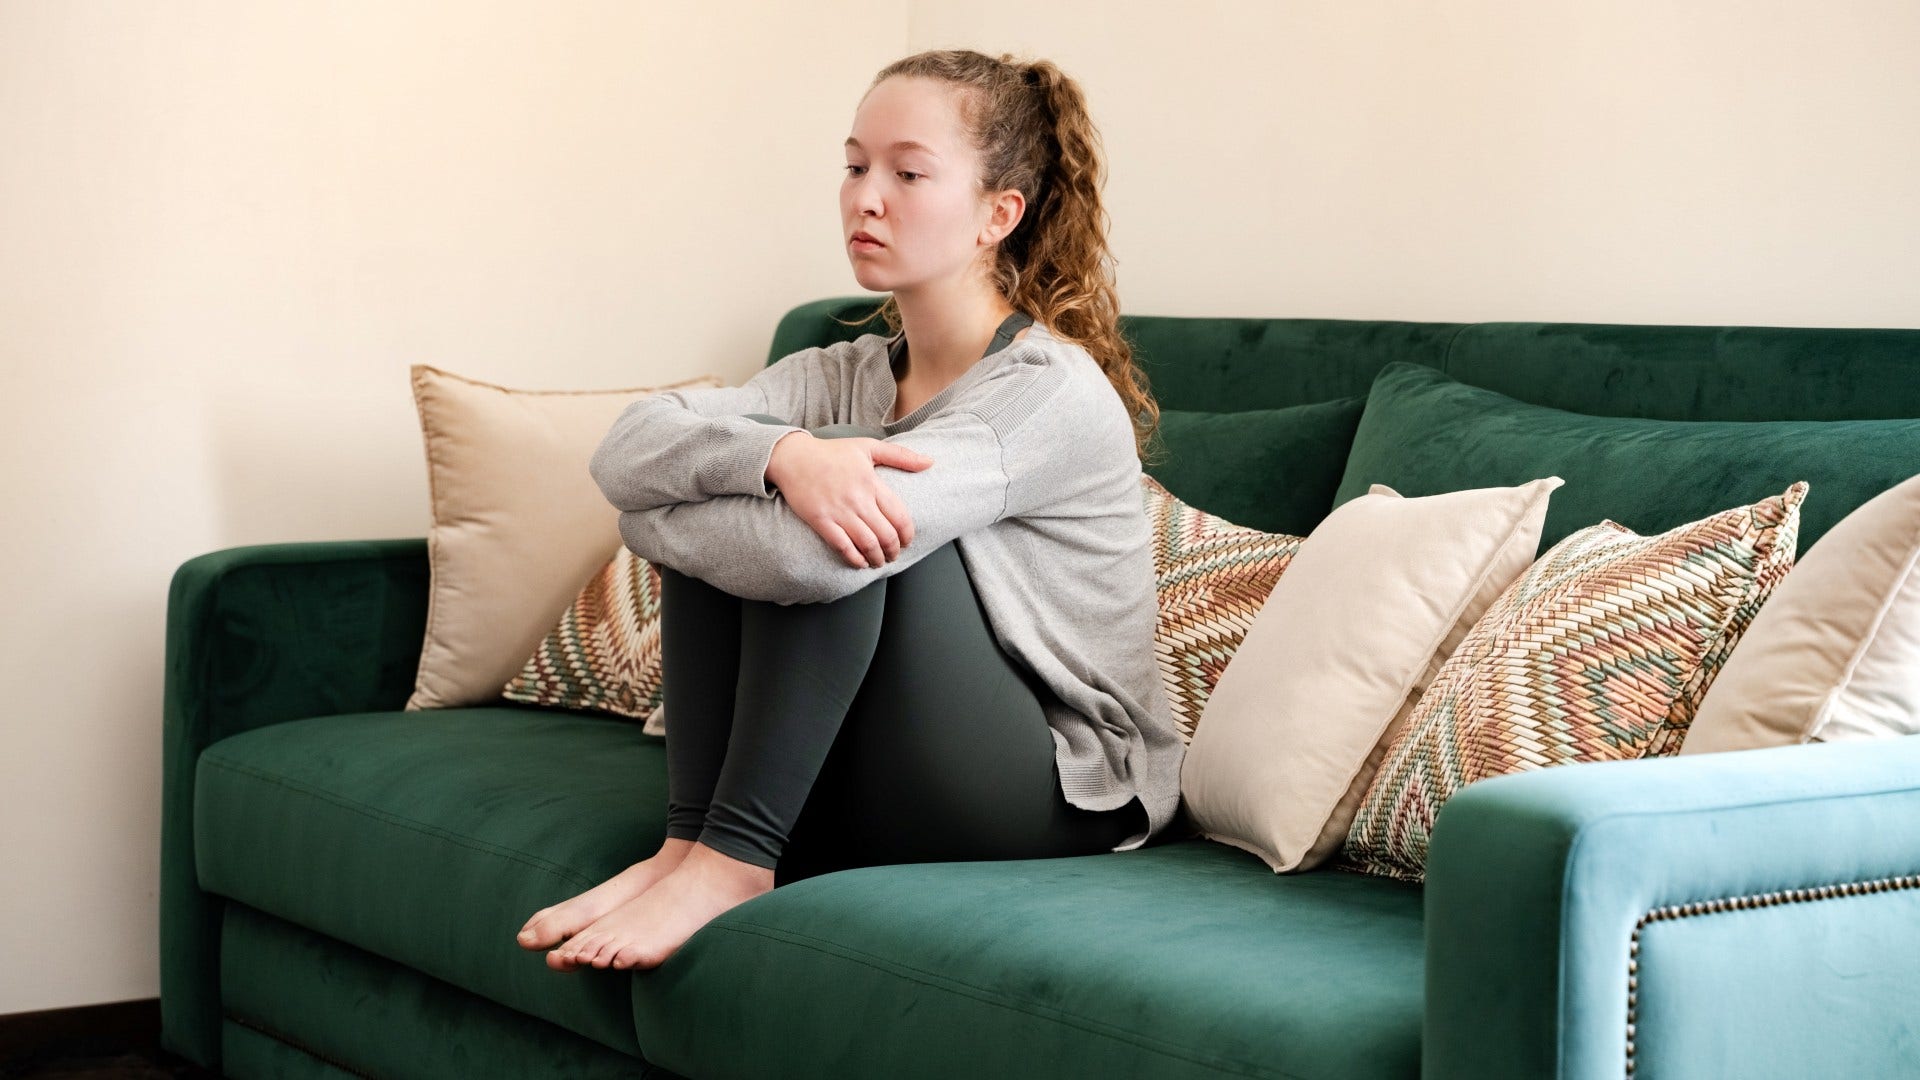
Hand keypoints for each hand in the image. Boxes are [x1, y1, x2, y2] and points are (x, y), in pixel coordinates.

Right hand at [766, 431, 933, 567]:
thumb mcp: (868, 447)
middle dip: (895, 550)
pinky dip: (855, 559)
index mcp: (872, 482)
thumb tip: (930, 462)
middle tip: (895, 555)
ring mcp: (838, 511)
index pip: (900, 516)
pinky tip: (861, 563)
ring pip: (867, 544)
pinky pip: (842, 546)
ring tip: (880, 561)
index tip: (907, 541)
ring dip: (878, 558)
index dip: (908, 534)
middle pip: (886, 535)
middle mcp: (858, 499)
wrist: (793, 458)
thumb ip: (901, 456)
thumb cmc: (832, 452)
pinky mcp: (821, 520)